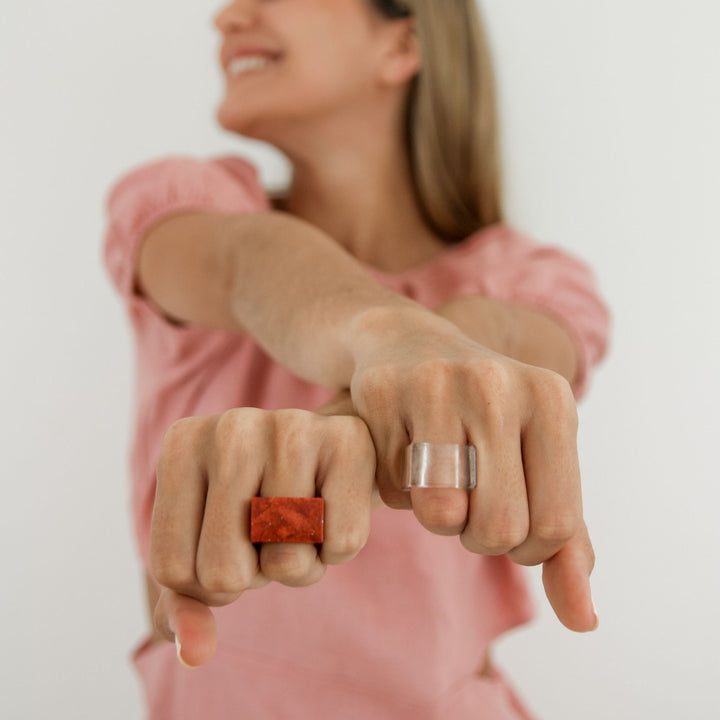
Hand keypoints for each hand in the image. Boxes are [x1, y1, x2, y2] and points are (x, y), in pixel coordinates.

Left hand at [149, 407, 375, 666]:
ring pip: (286, 561)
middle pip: (223, 572)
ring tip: (301, 521)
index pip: (173, 571)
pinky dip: (337, 550)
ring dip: (298, 565)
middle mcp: (231, 426)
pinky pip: (341, 545)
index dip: (207, 581)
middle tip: (268, 535)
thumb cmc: (255, 509)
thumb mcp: (205, 552)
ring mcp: (292, 425)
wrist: (324, 456)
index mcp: (181, 445)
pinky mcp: (350, 440)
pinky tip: (333, 509)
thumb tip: (195, 653)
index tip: (229, 539)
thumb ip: (184, 608)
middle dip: (253, 574)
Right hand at [349, 312, 597, 632]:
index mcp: (551, 399)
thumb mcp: (535, 465)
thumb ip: (565, 544)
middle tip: (470, 503)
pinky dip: (396, 492)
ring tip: (437, 483)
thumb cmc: (482, 416)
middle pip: (499, 528)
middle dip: (479, 535)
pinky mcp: (382, 393)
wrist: (408, 344)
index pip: (556, 526)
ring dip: (437, 517)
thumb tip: (584, 622)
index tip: (510, 520)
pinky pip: (391, 492)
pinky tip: (401, 454)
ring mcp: (437, 384)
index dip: (528, 546)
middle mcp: (498, 384)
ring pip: (441, 514)